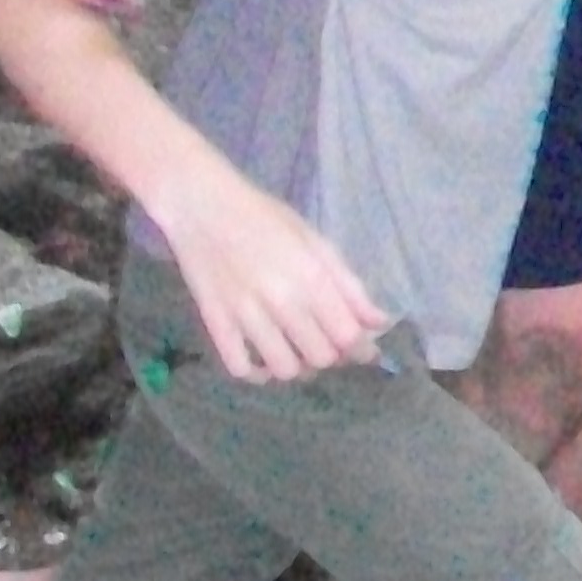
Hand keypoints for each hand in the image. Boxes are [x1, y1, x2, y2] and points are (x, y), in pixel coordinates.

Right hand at [157, 166, 391, 382]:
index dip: (362, 349)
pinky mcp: (216, 324)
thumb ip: (349, 285)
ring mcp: (245, 315)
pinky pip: (241, 369)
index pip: (347, 336)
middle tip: (327, 343)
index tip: (363, 349)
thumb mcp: (315, 241)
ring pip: (284, 369)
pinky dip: (258, 374)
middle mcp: (281, 300)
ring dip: (297, 367)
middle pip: (320, 357)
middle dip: (331, 357)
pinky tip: (264, 360)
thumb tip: (379, 323)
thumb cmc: (265, 218)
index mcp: (311, 276)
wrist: (202, 206)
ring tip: (298, 351)